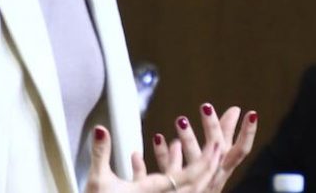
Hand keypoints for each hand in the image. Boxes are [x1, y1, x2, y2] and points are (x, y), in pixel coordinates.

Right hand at [84, 125, 221, 191]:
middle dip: (206, 161)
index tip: (217, 145)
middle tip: (217, 140)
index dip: (204, 161)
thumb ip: (101, 153)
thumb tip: (101, 129)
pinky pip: (161, 185)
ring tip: (177, 143)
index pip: (187, 177)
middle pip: (192, 182)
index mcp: (154, 192)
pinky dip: (162, 170)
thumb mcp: (97, 181)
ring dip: (181, 163)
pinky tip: (147, 154)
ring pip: (178, 183)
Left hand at [153, 103, 257, 192]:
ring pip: (193, 160)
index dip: (248, 133)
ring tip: (181, 120)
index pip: (241, 151)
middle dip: (213, 128)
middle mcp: (212, 175)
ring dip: (188, 138)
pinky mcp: (173, 186)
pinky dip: (163, 153)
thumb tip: (234, 109)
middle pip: (217, 151)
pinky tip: (158, 137)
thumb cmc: (204, 179)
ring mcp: (194, 181)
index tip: (252, 113)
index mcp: (224, 168)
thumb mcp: (219, 158)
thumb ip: (224, 135)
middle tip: (206, 107)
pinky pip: (168, 168)